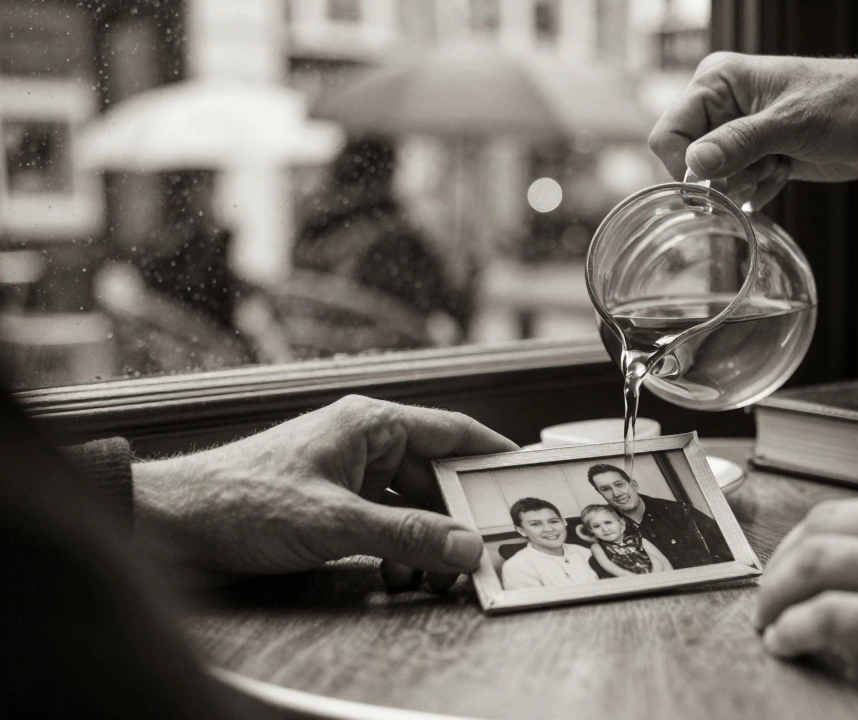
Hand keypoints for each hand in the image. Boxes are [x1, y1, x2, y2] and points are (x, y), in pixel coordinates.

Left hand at [132, 395, 517, 589]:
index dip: (492, 454)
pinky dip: (397, 552)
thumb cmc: (239, 500)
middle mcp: (363, 444)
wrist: (171, 526)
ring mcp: (346, 476)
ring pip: (410, 508)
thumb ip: (407, 535)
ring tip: (433, 575)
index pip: (451, 431)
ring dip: (425, 544)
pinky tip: (398, 577)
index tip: (526, 477)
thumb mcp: (335, 523)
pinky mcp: (331, 507)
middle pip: (435, 479)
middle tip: (482, 551)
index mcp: (370, 423)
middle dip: (457, 518)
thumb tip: (466, 547)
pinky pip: (384, 526)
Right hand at [649, 52, 857, 207]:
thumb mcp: (789, 125)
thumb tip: (693, 166)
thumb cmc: (845, 105)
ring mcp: (737, 131)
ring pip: (714, 178)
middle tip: (763, 165)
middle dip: (724, 175)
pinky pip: (736, 186)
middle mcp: (721, 104)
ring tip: (780, 163)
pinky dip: (759, 188)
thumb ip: (738, 144)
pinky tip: (785, 171)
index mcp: (717, 81)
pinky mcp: (755, 154)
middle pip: (689, 160)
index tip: (717, 181)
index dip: (687, 164)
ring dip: (746, 182)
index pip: (670, 133)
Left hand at [756, 466, 857, 713]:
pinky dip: (794, 628)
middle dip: (789, 556)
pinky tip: (785, 641)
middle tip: (776, 584)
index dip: (835, 538)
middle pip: (825, 525)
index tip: (823, 560)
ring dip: (777, 591)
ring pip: (814, 563)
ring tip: (768, 616)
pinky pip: (829, 617)